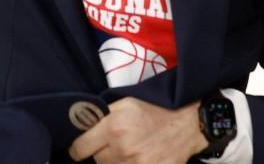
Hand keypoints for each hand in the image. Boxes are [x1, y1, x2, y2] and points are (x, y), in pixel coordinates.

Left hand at [68, 98, 207, 163]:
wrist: (186, 123)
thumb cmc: (154, 111)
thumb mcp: (124, 104)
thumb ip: (100, 116)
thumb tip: (81, 128)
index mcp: (114, 127)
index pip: (80, 149)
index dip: (77, 149)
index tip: (80, 149)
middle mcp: (124, 148)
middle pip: (97, 161)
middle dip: (101, 154)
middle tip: (113, 145)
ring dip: (116, 162)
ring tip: (128, 152)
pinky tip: (137, 159)